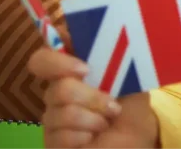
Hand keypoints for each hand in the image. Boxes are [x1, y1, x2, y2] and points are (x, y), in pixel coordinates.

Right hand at [27, 48, 156, 148]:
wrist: (135, 138)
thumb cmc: (130, 105)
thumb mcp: (133, 80)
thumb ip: (121, 61)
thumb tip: (121, 41)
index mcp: (72, 71)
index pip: (45, 58)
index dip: (58, 61)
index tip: (85, 69)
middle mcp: (56, 92)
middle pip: (56, 89)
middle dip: (91, 98)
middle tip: (113, 104)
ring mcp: (52, 117)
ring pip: (63, 113)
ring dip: (94, 119)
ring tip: (107, 122)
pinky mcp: (51, 141)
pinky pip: (61, 137)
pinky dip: (85, 136)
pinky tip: (93, 137)